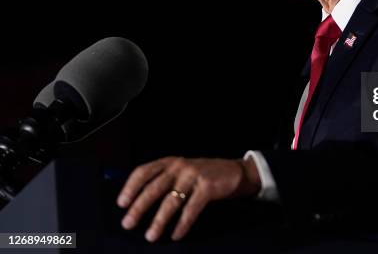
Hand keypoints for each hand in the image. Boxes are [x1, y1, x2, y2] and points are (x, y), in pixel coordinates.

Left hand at [116, 156, 260, 241]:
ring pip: (171, 201)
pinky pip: (191, 209)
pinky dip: (182, 224)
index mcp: (170, 162)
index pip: (144, 171)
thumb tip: (137, 203)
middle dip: (139, 207)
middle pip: (154, 188)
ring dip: (159, 220)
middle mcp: (179, 166)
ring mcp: (194, 175)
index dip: (130, 187)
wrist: (234, 171)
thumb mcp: (181, 171)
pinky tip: (176, 235)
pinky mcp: (207, 186)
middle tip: (128, 223)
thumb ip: (164, 180)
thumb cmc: (202, 175)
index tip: (121, 203)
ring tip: (151, 235)